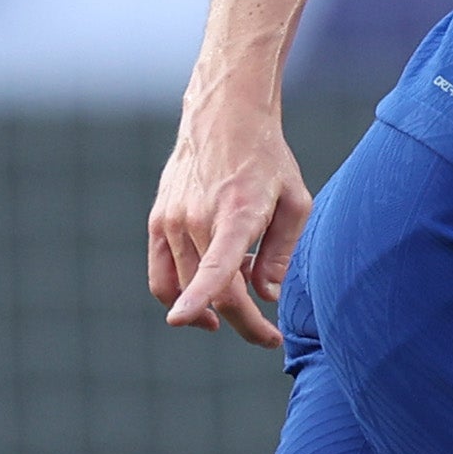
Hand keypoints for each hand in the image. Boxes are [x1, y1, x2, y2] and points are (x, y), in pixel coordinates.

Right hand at [148, 88, 310, 349]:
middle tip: (269, 336)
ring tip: (244, 289)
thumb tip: (267, 296)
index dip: (199, 297)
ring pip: (186, 288)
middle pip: (214, 293)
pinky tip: (208, 293)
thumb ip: (281, 252)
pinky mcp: (157, 221)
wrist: (224, 117)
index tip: (182, 320)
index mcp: (236, 214)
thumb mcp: (295, 202)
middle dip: (243, 322)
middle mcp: (196, 219)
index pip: (215, 265)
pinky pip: (162, 276)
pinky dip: (181, 294)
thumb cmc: (268, 160)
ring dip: (216, 303)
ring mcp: (171, 221)